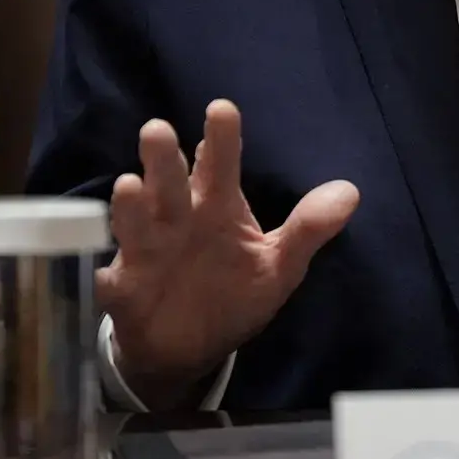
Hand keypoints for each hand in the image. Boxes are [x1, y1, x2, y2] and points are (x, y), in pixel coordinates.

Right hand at [99, 100, 357, 402]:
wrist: (191, 349)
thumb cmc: (232, 291)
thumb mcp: (278, 265)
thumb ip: (308, 229)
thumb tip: (351, 192)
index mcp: (216, 206)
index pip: (220, 165)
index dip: (220, 138)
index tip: (222, 109)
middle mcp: (178, 219)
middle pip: (169, 182)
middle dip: (163, 158)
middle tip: (158, 130)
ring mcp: (148, 252)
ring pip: (136, 222)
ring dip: (130, 206)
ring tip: (129, 184)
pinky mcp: (125, 291)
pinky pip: (113, 280)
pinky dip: (109, 275)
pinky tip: (107, 271)